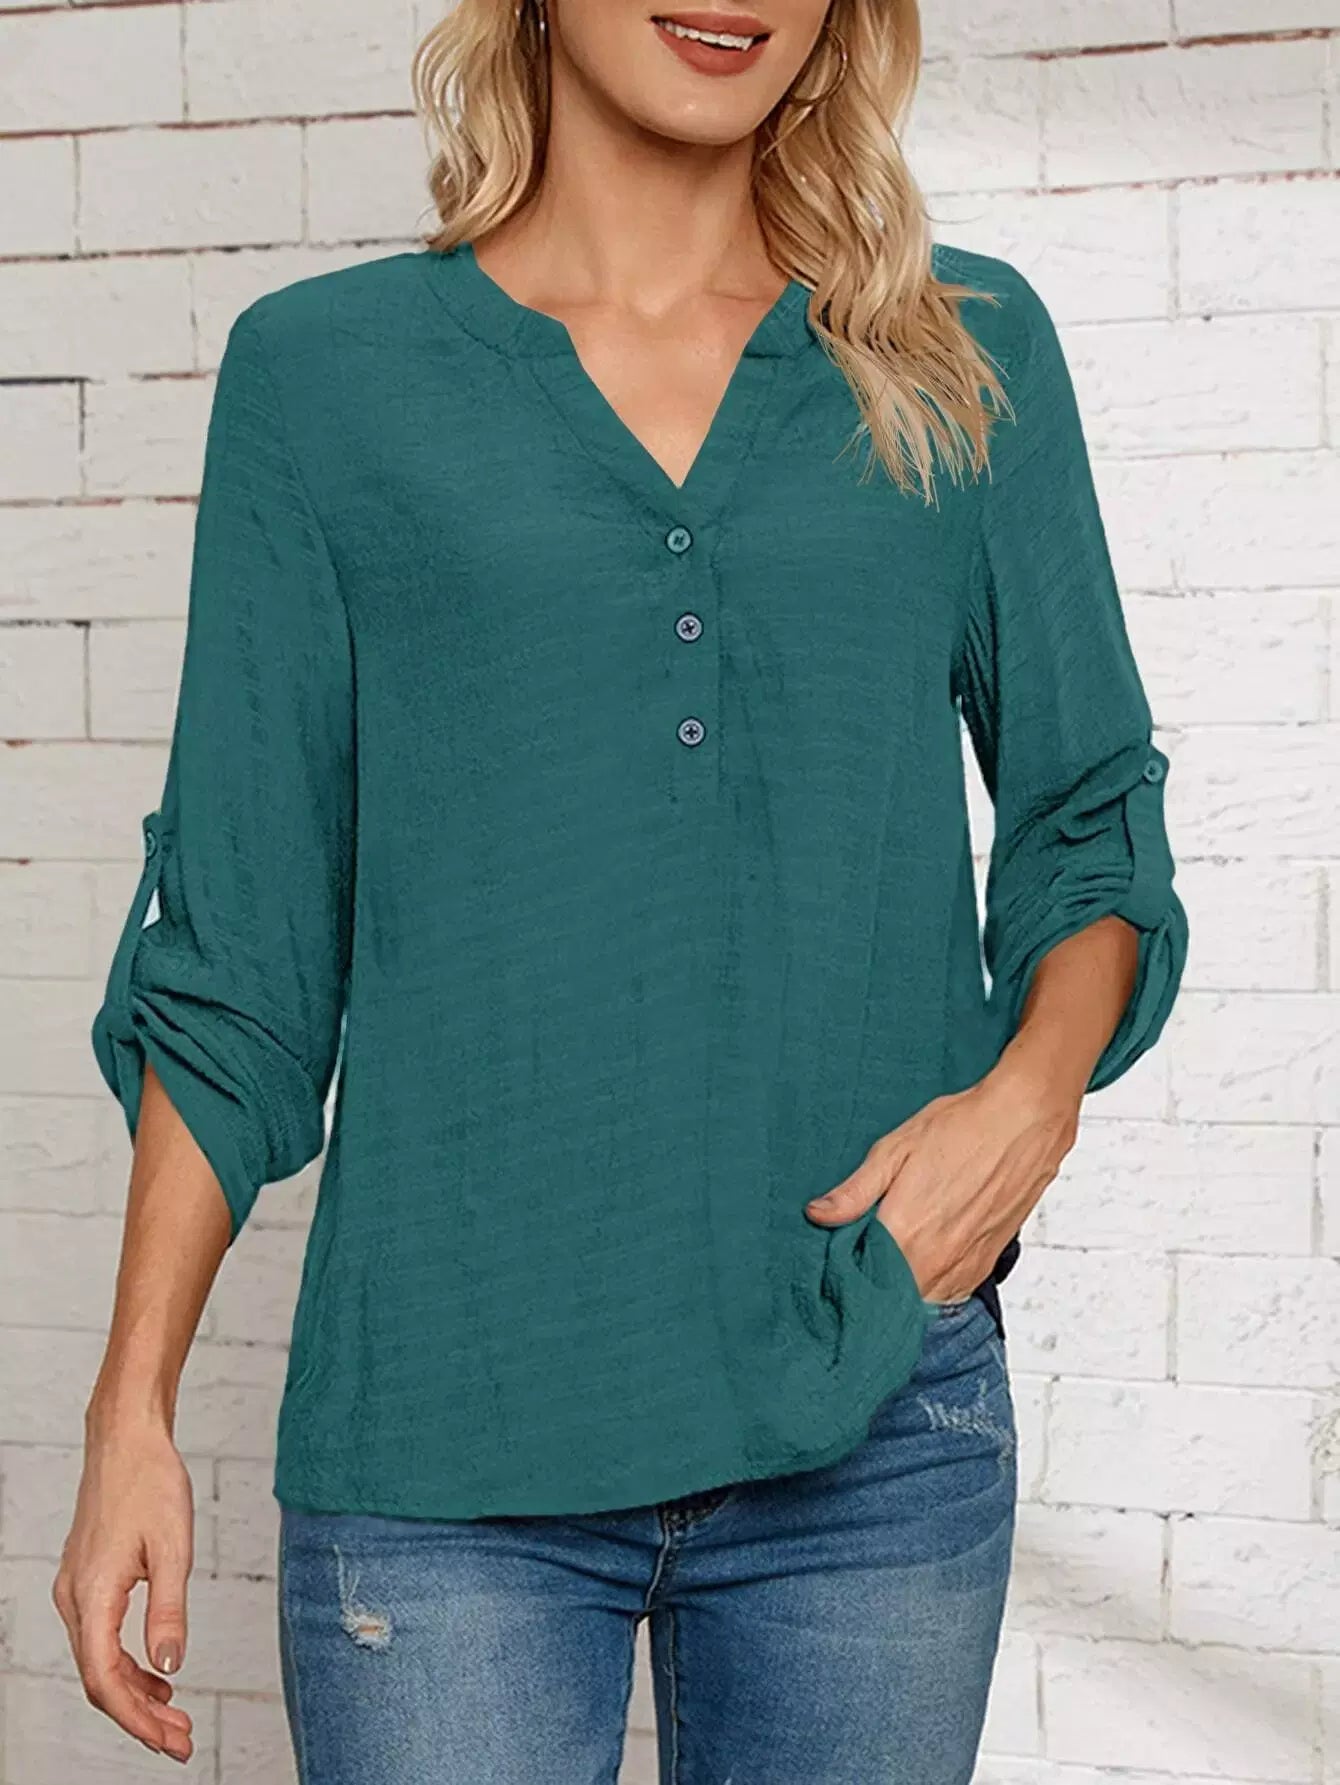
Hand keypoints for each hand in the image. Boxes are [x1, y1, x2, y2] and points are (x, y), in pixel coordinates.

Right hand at [52, 1414, 194, 1763]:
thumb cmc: (151, 1482)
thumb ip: (169, 1610)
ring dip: (134, 1693)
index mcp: (93, 1594)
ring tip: (174, 1715)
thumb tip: (170, 1667)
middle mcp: (75, 1598)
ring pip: (98, 1660)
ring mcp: (76, 1589)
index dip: (137, 1721)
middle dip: (139, 1717)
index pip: (105, 1680)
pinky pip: (100, 1637)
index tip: (171, 1743)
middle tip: (182, 1740)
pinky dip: (126, 1664)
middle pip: (99, 1679)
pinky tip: (157, 1675)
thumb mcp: (174, 1547)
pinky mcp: (87, 1578)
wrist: (127, 1439)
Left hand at [804, 1051, 1080, 1300]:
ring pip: (920, 1299)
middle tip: (863, 1254)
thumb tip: (818, 1214)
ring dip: (904, 1286)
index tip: (836, 1257)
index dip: (843, 1270)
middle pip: (889, 1295)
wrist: (1025, 1121)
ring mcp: (963, 1266)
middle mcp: (934, 1259)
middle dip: (872, 1281)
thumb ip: (855, 1191)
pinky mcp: (987, 1264)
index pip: (859, 1277)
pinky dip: (933, 1283)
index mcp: (904, 1232)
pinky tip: (925, 1256)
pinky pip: (950, 1293)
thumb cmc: (962, 1127)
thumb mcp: (895, 1149)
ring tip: (896, 1254)